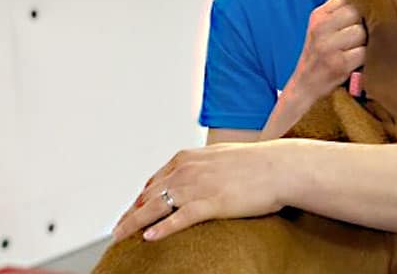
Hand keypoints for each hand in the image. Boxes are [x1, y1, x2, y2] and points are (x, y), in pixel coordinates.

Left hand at [111, 142, 285, 242]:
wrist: (279, 166)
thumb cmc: (257, 163)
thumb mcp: (221, 158)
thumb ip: (202, 167)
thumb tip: (194, 177)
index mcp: (188, 159)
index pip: (154, 182)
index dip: (139, 200)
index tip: (131, 211)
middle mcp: (187, 171)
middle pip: (148, 196)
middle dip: (130, 214)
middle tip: (116, 230)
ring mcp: (197, 187)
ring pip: (156, 208)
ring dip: (134, 223)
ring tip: (120, 237)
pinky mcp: (210, 203)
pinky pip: (179, 218)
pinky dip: (162, 229)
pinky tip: (150, 238)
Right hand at [290, 0, 365, 102]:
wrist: (305, 85)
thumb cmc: (319, 54)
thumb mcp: (321, 28)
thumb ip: (338, 12)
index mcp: (318, 15)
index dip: (357, 8)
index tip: (356, 19)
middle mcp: (320, 28)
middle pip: (356, 13)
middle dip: (362, 25)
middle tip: (358, 38)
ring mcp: (328, 46)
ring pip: (361, 32)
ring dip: (364, 42)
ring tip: (356, 49)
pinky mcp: (339, 64)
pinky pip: (363, 52)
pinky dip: (365, 58)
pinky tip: (356, 61)